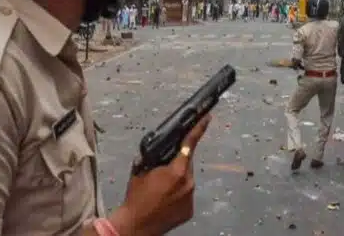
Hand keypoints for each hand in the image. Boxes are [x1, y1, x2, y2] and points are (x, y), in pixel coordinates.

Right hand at [116, 115, 210, 235]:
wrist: (136, 225)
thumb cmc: (136, 197)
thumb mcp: (141, 169)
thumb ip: (154, 157)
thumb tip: (160, 149)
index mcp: (177, 170)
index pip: (190, 144)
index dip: (198, 129)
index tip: (207, 118)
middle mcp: (188, 183)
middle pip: (187, 163)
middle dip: (177, 162)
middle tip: (163, 169)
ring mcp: (190, 197)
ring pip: (187, 179)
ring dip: (177, 178)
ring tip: (161, 188)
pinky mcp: (190, 209)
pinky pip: (186, 194)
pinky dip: (178, 193)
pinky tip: (166, 198)